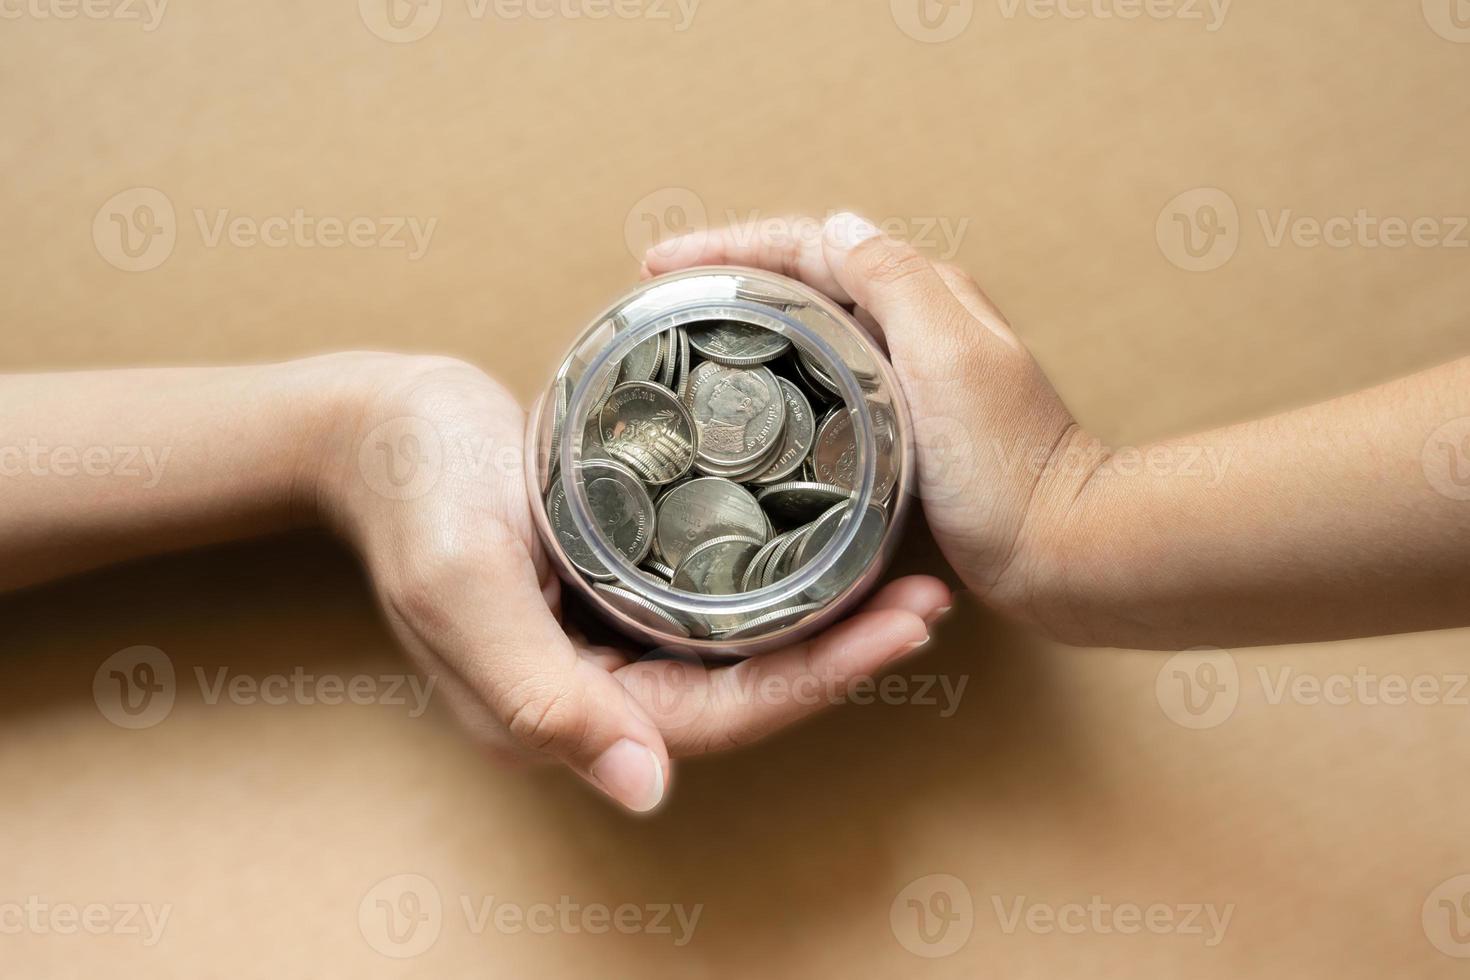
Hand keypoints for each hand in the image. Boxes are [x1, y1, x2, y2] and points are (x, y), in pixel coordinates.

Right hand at [316, 354, 949, 811]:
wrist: (379, 424)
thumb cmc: (415, 491)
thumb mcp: (464, 586)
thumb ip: (538, 693)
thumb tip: (646, 790)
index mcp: (559, 709)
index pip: (716, 718)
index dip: (815, 683)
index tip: (902, 630)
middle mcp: (594, 688)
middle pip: (744, 692)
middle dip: (841, 655)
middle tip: (928, 600)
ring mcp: (607, 638)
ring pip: (736, 652)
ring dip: (822, 620)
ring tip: (904, 578)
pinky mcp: (616, 588)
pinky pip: (712, 604)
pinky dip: (776, 582)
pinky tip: (830, 549)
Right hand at [645, 214, 1098, 641]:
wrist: (1061, 550)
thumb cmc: (1009, 465)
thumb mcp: (949, 357)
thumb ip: (896, 282)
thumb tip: (839, 224)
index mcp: (925, 294)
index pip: (811, 244)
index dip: (730, 245)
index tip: (662, 264)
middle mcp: (919, 325)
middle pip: (806, 276)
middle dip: (730, 273)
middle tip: (662, 295)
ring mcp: (911, 377)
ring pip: (813, 326)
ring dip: (749, 319)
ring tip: (685, 337)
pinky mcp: (906, 428)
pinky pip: (826, 378)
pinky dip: (778, 372)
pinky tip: (747, 401)